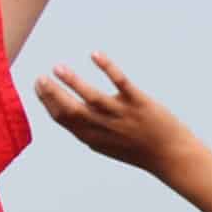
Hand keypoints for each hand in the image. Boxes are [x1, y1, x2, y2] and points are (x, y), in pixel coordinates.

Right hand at [34, 54, 196, 174]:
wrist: (173, 157)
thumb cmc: (139, 149)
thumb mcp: (108, 144)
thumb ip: (88, 129)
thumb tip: (67, 113)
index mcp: (93, 138)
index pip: (63, 119)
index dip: (47, 102)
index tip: (38, 85)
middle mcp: (105, 128)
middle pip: (72, 110)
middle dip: (52, 94)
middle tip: (40, 77)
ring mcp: (123, 116)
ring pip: (92, 97)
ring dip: (73, 82)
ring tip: (58, 67)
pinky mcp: (141, 104)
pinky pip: (121, 83)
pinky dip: (107, 67)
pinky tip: (95, 54)